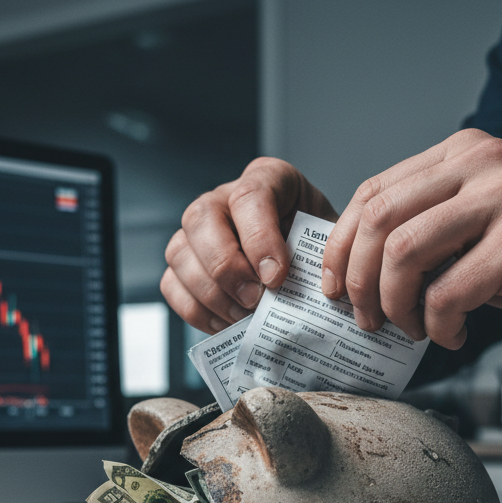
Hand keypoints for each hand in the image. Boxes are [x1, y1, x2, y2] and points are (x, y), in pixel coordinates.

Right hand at [161, 157, 337, 332]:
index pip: (250, 197)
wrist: (309, 270)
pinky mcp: (183, 264)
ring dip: (210, 293)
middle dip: (225, 266)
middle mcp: (223, 197)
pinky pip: (171, 285)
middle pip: (201, 218)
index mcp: (268, 179)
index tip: (276, 277)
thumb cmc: (319, 251)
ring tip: (243, 317)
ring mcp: (196, 231)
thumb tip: (315, 290)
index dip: (259, 239)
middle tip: (254, 300)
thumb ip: (321, 255)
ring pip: (179, 252)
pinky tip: (226, 324)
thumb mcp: (330, 243)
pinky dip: (196, 310)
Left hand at [322, 128, 501, 347]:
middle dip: (358, 280)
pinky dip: (438, 325)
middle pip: (380, 220)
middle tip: (366, 318)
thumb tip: (358, 272)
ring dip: (394, 304)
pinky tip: (453, 334)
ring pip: (405, 252)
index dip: (341, 245)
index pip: (374, 192)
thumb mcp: (483, 218)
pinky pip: (448, 292)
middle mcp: (482, 165)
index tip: (333, 286)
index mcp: (463, 154)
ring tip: (410, 328)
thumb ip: (429, 228)